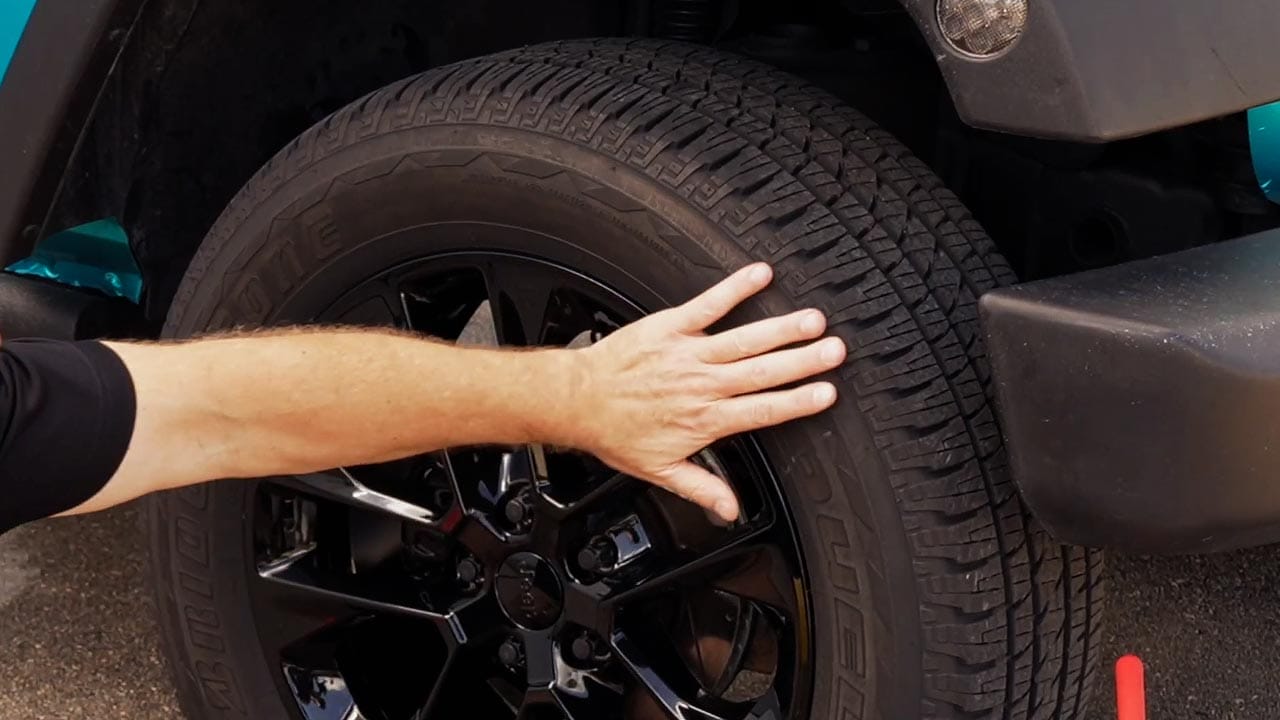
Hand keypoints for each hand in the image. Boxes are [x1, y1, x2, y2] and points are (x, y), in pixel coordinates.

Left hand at [573, 262, 844, 522]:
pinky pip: (708, 305)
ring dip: (781, 329)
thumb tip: (731, 511)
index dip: (798, 402)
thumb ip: (702, 488)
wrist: (578, 400)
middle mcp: (702, 385)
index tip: (828, 393)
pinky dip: (734, 289)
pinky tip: (760, 275)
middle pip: (762, 373)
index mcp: (706, 419)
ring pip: (744, 340)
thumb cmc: (617, 433)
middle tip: (836, 351)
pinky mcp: (670, 327)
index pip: (763, 411)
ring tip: (813, 319)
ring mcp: (688, 353)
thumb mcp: (660, 471)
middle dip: (802, 361)